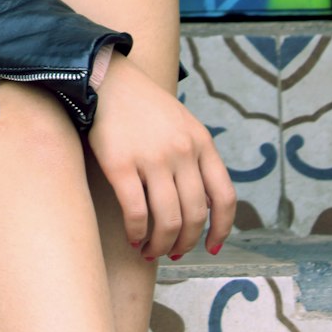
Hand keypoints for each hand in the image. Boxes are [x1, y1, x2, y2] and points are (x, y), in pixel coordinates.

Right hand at [87, 51, 235, 260]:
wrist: (106, 79)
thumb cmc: (143, 106)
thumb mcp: (182, 123)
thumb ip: (196, 157)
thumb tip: (202, 205)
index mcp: (201, 142)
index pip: (224, 197)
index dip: (221, 229)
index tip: (212, 247)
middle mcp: (182, 152)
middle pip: (194, 215)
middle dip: (186, 242)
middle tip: (174, 252)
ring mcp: (152, 158)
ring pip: (168, 220)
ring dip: (162, 245)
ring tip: (151, 250)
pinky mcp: (121, 164)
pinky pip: (136, 213)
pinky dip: (137, 233)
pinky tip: (133, 238)